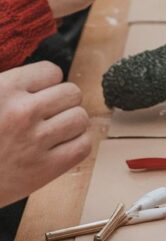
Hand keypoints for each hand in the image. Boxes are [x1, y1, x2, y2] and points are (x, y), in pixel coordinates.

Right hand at [0, 61, 90, 207]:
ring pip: (81, 118)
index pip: (52, 71)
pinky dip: (76, 145)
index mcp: (5, 90)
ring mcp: (36, 141)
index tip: (39, 94)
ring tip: (56, 130)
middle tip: (49, 114)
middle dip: (63, 102)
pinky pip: (82, 146)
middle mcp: (23, 112)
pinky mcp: (45, 169)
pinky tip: (61, 146)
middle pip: (72, 93)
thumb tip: (39, 79)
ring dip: (72, 123)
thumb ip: (11, 86)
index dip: (48, 82)